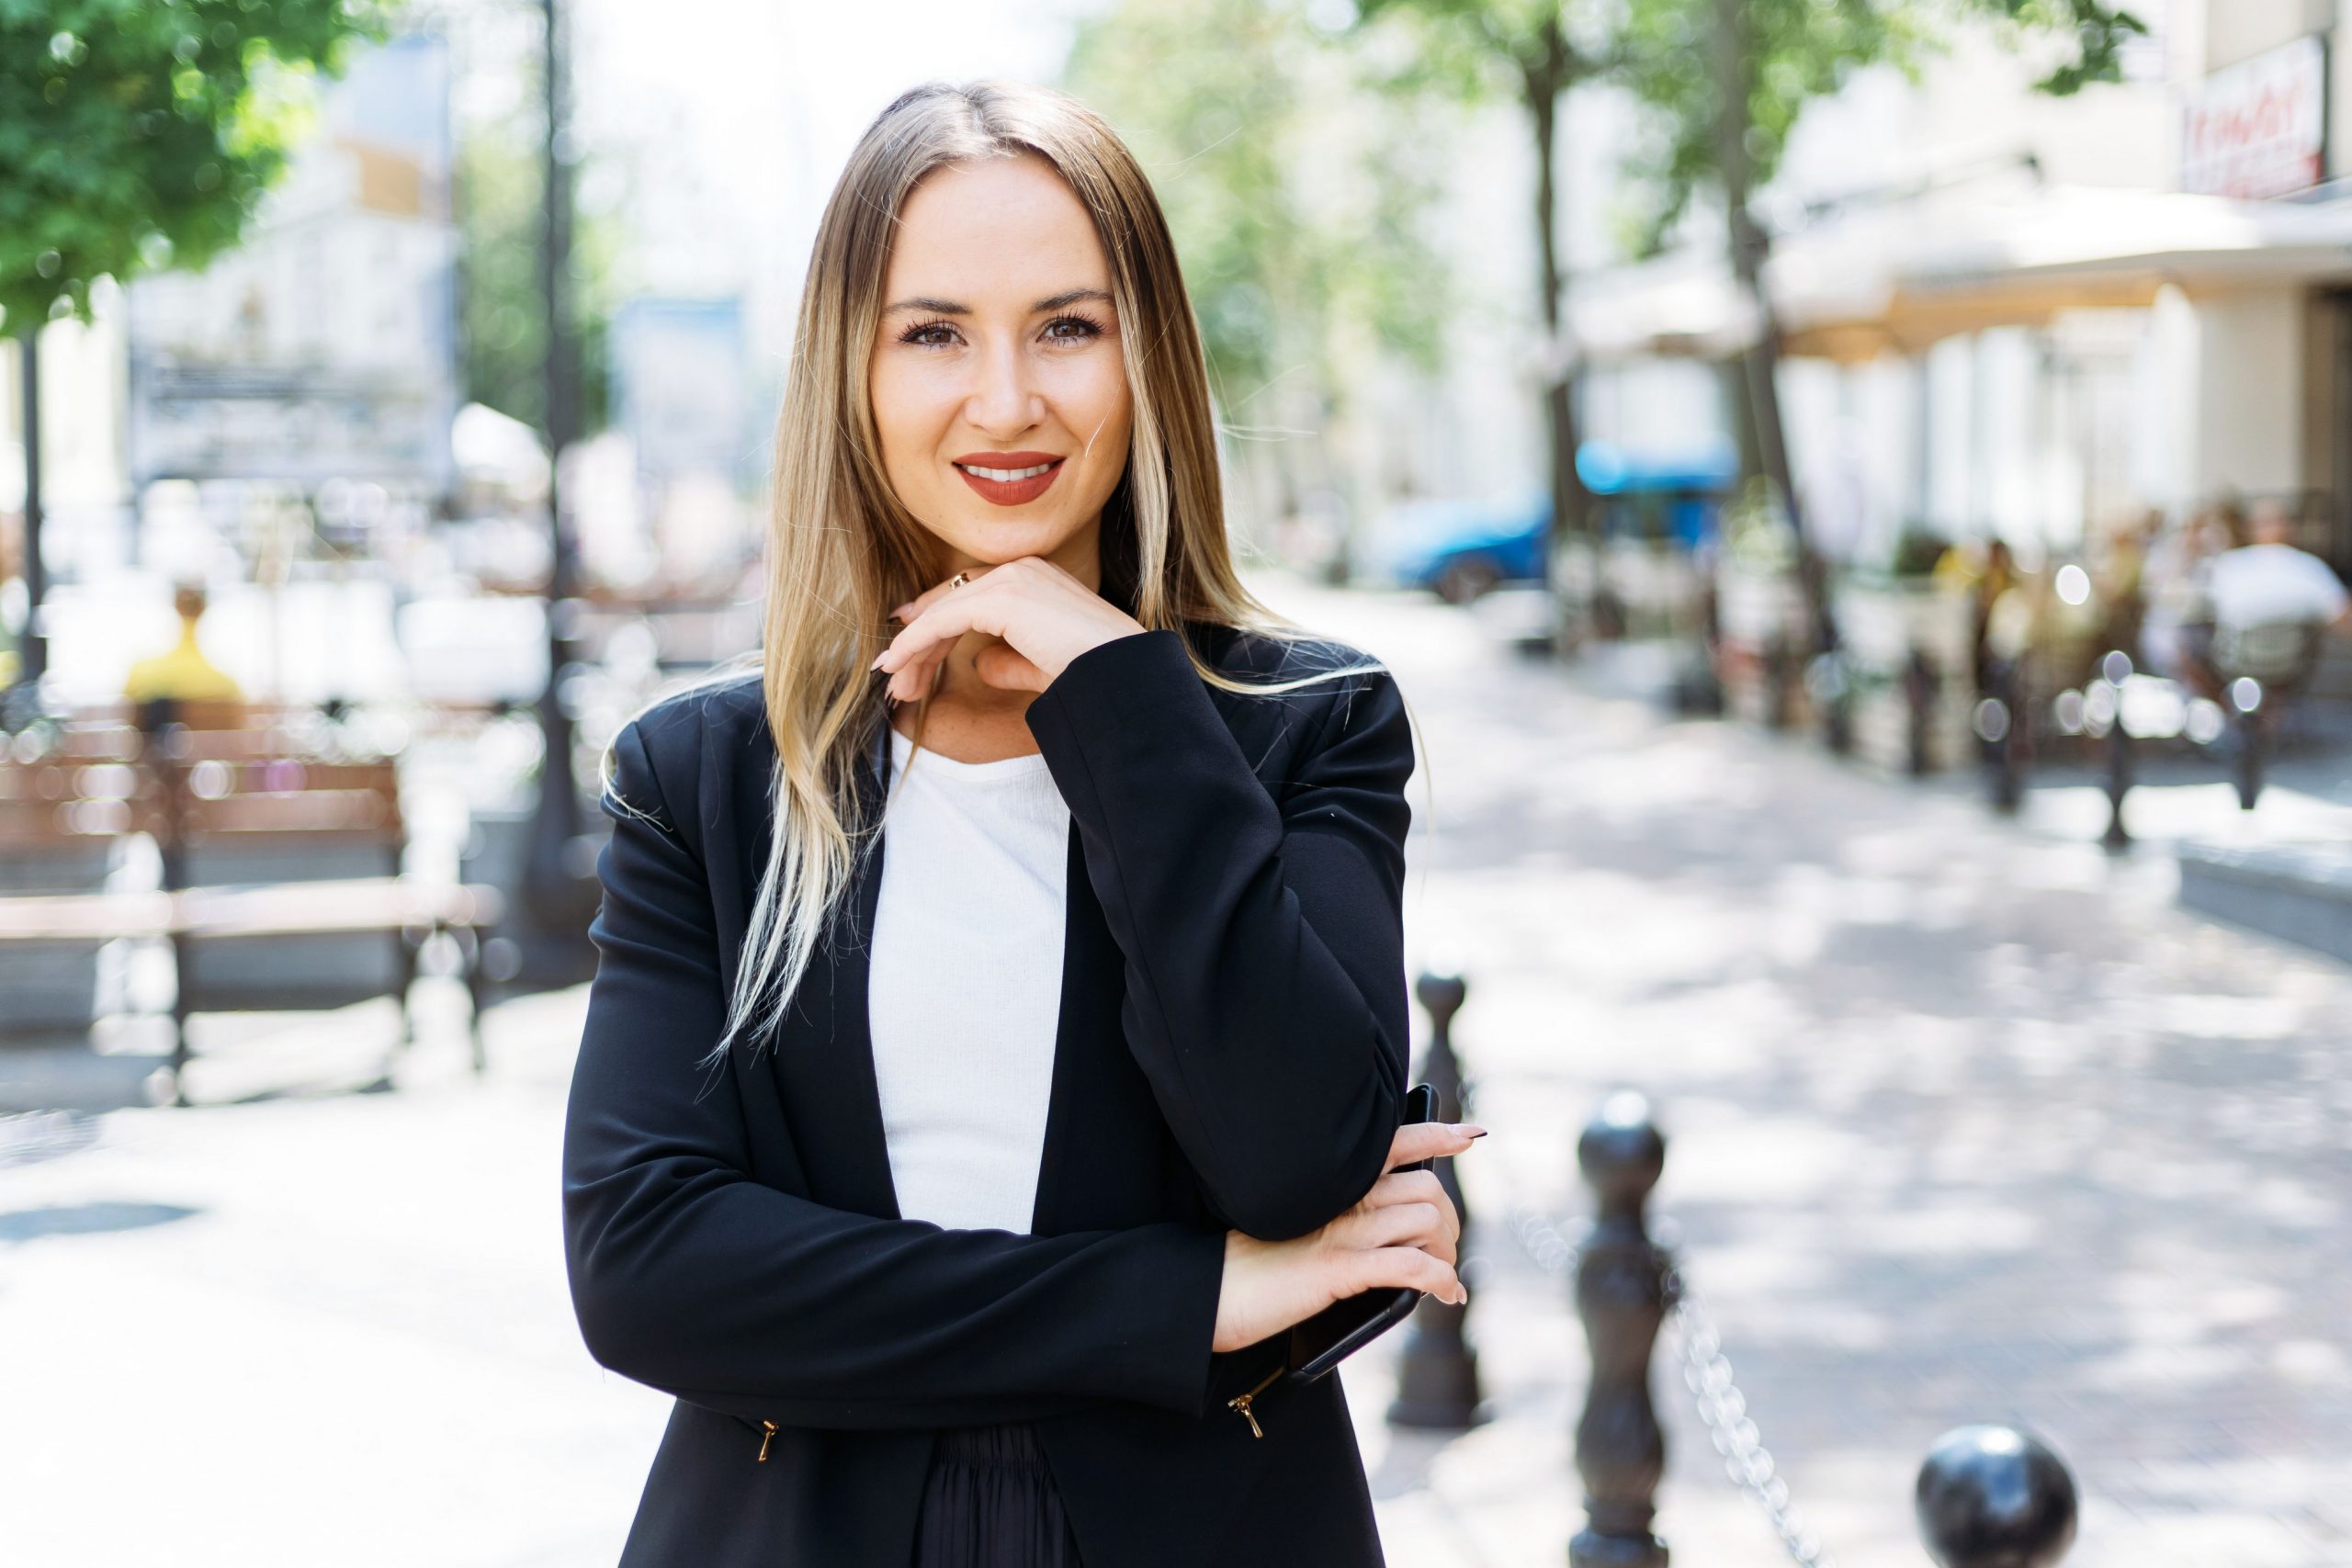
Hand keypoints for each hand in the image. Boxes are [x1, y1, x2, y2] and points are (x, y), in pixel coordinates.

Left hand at [871, 557, 1145, 703]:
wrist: (1120, 674)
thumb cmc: (1094, 675)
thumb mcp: (1042, 666)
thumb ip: (1012, 661)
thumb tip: (980, 664)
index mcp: (1037, 579)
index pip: (972, 595)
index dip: (935, 621)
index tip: (908, 647)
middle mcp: (1023, 569)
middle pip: (953, 601)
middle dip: (921, 642)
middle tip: (896, 677)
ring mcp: (1013, 578)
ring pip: (944, 611)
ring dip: (914, 649)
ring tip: (895, 683)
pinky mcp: (1003, 596)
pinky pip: (944, 619)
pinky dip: (916, 642)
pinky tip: (899, 663)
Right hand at [1210, 1119, 1483, 1353]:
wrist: (1215, 1290)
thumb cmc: (1252, 1262)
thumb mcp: (1296, 1222)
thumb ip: (1336, 1213)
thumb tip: (1384, 1237)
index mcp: (1332, 1180)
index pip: (1394, 1141)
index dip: (1438, 1135)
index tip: (1471, 1135)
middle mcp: (1343, 1196)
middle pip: (1427, 1189)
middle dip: (1451, 1221)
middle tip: (1446, 1250)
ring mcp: (1343, 1230)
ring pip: (1428, 1221)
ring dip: (1449, 1252)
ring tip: (1444, 1278)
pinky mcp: (1340, 1268)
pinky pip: (1413, 1267)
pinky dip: (1442, 1281)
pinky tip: (1447, 1295)